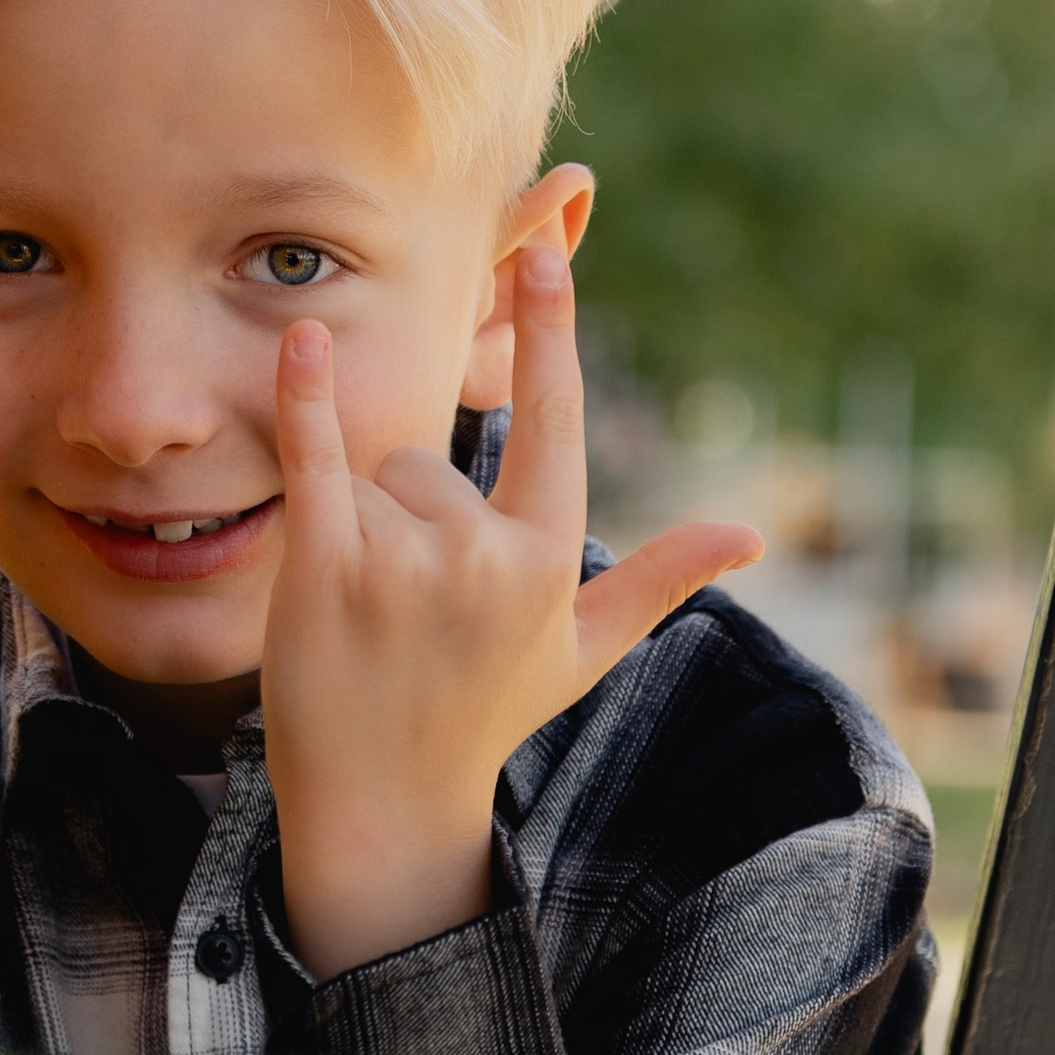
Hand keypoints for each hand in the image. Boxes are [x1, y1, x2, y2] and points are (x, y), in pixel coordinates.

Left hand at [260, 240, 761, 980]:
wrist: (383, 803)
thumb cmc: (483, 717)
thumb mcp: (581, 649)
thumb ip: (658, 578)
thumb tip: (750, 536)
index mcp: (547, 560)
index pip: (557, 420)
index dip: (550, 330)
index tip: (546, 251)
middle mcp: (485, 558)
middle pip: (432, 461)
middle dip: (411, 513)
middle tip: (408, 609)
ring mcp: (406, 565)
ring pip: (377, 475)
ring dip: (363, 528)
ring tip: (369, 614)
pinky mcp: (328, 572)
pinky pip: (318, 459)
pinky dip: (307, 399)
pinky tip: (303, 340)